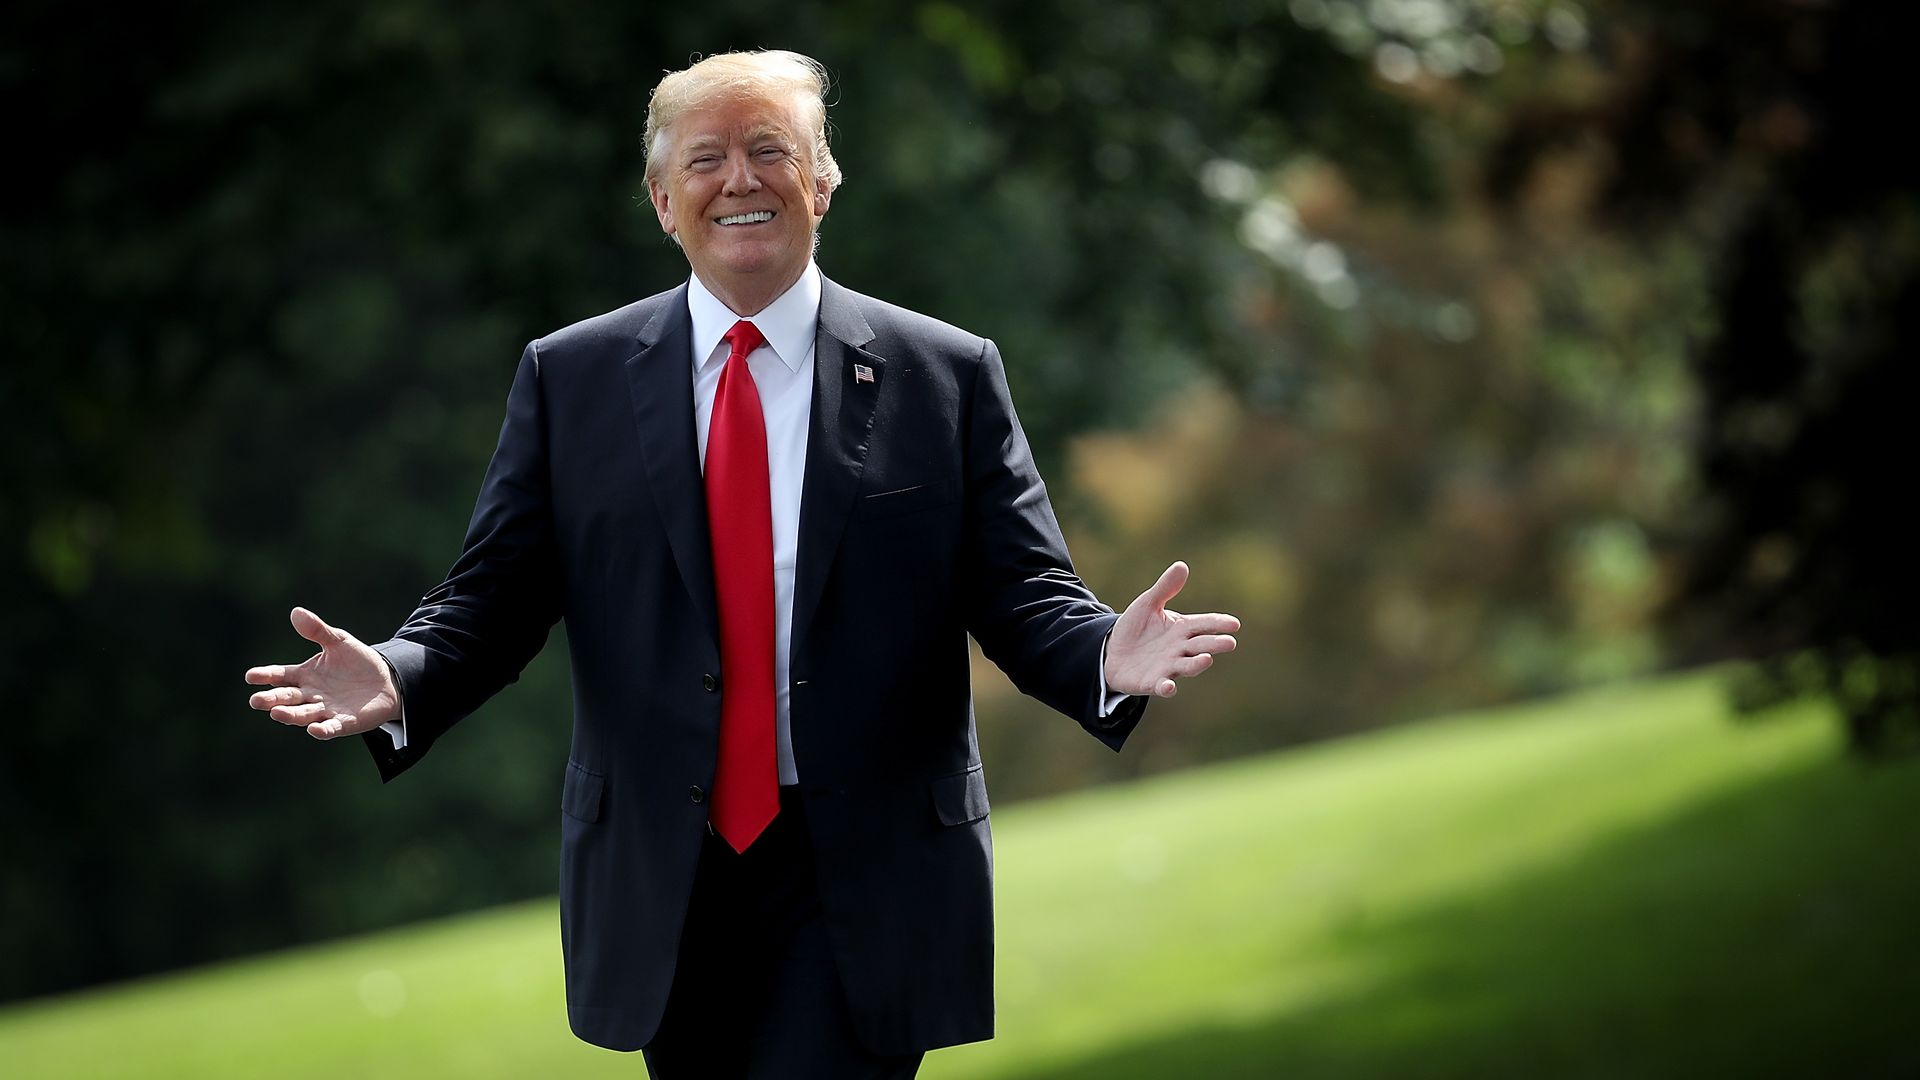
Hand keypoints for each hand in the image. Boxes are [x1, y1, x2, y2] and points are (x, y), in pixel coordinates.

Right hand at [245, 607, 399, 739]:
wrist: (387, 681)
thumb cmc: (358, 662)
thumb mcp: (339, 642)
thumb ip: (318, 630)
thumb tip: (296, 612)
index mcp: (304, 675)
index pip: (280, 675)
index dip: (266, 675)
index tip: (251, 676)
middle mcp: (310, 695)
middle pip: (286, 698)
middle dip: (271, 700)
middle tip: (256, 701)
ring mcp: (326, 710)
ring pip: (303, 715)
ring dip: (290, 715)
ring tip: (277, 713)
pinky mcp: (344, 723)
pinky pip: (330, 728)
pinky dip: (322, 730)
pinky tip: (314, 729)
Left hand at [1103, 561, 1239, 698]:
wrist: (1112, 651)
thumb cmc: (1135, 627)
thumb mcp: (1148, 604)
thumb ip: (1165, 588)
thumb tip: (1182, 565)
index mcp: (1182, 629)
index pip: (1204, 625)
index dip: (1218, 624)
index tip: (1234, 624)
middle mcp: (1180, 649)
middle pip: (1201, 645)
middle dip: (1215, 644)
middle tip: (1229, 642)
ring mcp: (1168, 666)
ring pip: (1187, 666)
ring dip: (1197, 665)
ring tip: (1206, 659)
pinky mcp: (1152, 682)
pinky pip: (1162, 686)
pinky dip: (1166, 687)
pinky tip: (1169, 686)